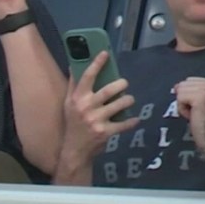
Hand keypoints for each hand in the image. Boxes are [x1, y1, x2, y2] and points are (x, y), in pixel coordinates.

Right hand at [59, 52, 138, 166]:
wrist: (75, 149)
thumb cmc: (73, 123)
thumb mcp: (68, 104)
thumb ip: (73, 85)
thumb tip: (75, 65)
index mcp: (77, 98)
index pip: (87, 76)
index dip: (97, 63)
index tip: (105, 53)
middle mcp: (86, 107)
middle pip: (108, 90)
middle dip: (120, 84)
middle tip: (124, 83)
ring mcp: (96, 120)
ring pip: (119, 105)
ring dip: (128, 100)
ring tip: (129, 99)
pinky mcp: (105, 132)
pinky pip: (124, 124)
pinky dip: (132, 121)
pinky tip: (136, 119)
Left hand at [174, 77, 204, 150]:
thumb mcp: (202, 107)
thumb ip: (192, 93)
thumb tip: (176, 86)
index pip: (191, 81)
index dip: (189, 97)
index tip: (200, 111)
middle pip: (184, 83)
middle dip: (186, 100)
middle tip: (199, 114)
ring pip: (181, 90)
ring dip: (185, 106)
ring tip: (197, 116)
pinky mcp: (201, 96)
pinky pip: (180, 97)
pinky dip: (183, 110)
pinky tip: (194, 117)